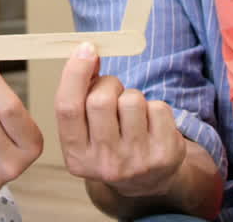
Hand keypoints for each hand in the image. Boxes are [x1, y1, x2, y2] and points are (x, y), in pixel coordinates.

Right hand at [55, 44, 184, 198]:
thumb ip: (79, 96)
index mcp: (76, 157)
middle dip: (108, 84)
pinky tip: (150, 124)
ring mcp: (137, 161)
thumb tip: (88, 52)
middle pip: (100, 100)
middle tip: (113, 90)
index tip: (86, 49)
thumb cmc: (110, 144)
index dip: (75, 73)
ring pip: (132, 100)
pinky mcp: (165, 154)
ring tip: (132, 113)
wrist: (147, 182)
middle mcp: (105, 163)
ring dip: (132, 96)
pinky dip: (154, 107)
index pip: (67, 108)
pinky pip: (158, 107)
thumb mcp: (85, 129)